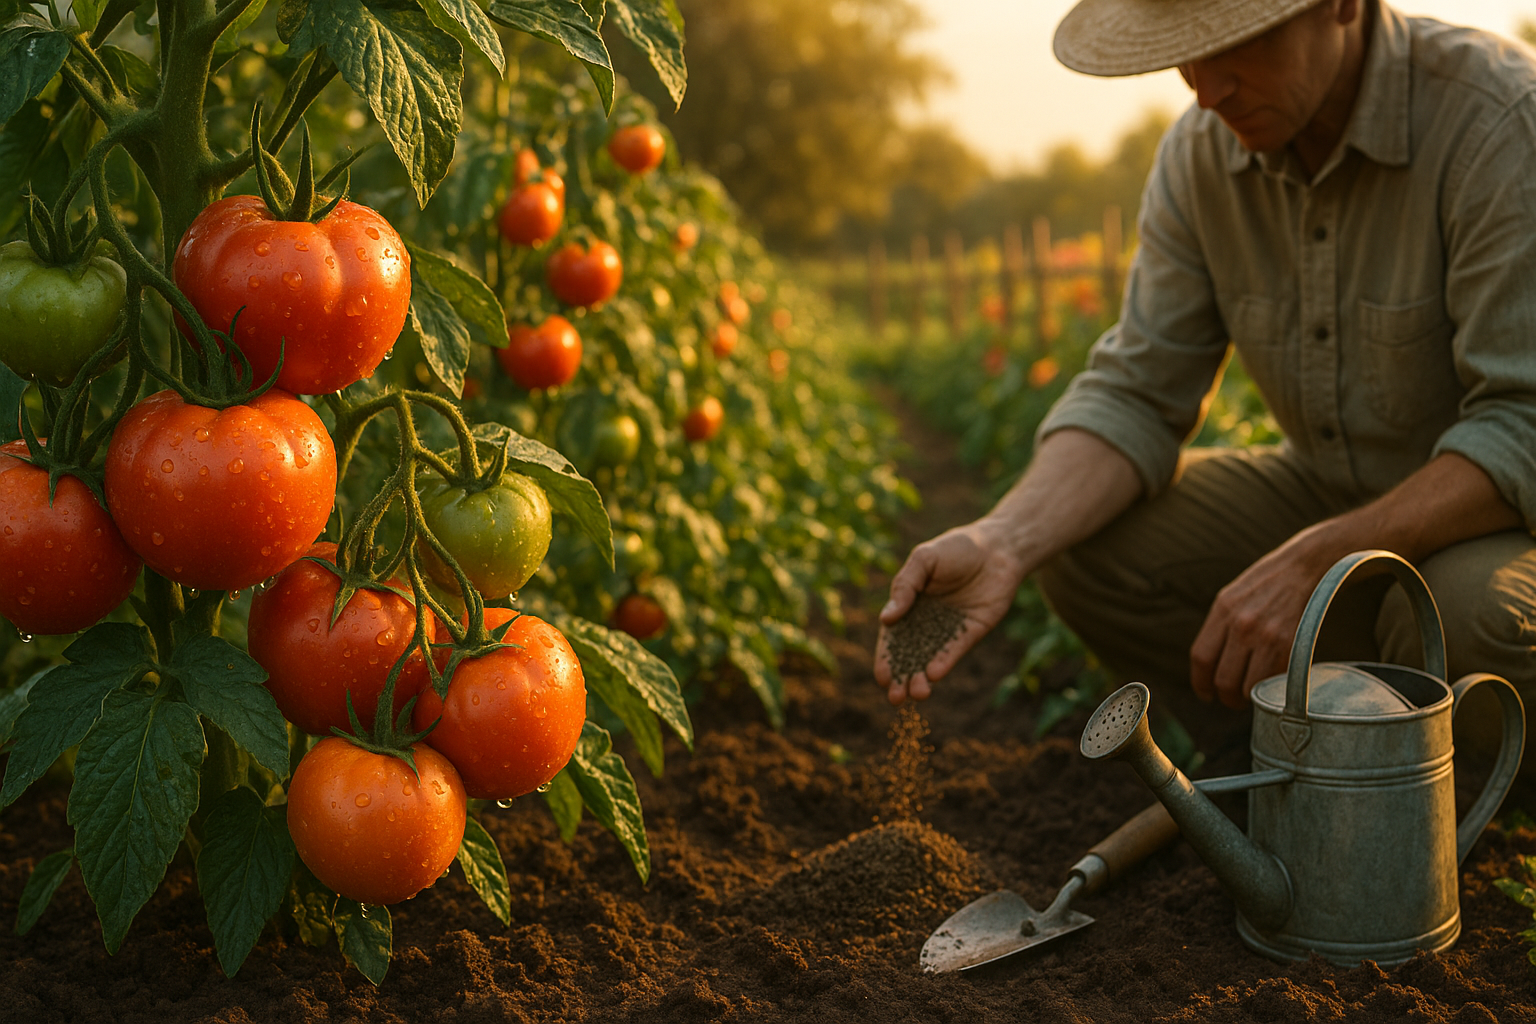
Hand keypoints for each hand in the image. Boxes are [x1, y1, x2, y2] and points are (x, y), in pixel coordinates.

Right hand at [874, 519, 1028, 704]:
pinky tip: (936, 674)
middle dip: (902, 678)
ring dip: (922, 678)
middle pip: (910, 656)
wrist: (998, 547)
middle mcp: (927, 622)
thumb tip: (886, 619)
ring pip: (931, 658)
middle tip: (896, 697)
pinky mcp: (972, 631)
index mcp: (909, 606)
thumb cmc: (956, 548)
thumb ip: (905, 586)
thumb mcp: (924, 559)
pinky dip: (945, 662)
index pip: (893, 639)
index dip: (886, 659)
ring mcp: (949, 628)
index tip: (882, 677)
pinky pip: (955, 650)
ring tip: (918, 693)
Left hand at [1190, 538, 1329, 708]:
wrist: (1307, 566)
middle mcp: (1242, 624)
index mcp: (1223, 610)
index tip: (1205, 694)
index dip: (1200, 683)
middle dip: (1226, 698)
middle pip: (1223, 679)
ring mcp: (1267, 635)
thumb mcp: (1233, 597)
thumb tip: (1211, 665)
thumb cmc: (1268, 583)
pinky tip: (1271, 686)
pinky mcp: (1292, 644)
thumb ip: (1220, 627)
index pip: (1201, 658)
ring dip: (1249, 698)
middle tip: (1232, 701)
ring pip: (1249, 687)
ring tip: (1252, 696)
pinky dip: (1271, 690)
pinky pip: (1275, 681)